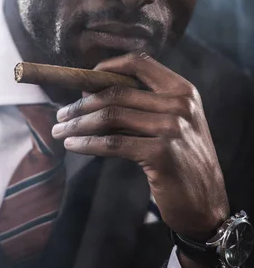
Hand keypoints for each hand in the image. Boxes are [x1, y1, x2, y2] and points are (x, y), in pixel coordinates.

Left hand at [52, 52, 229, 241]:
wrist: (206, 203)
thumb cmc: (183, 162)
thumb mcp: (174, 124)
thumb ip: (144, 106)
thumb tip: (91, 94)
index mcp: (182, 90)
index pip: (139, 63)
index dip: (106, 67)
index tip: (83, 80)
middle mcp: (180, 104)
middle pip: (116, 93)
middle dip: (81, 104)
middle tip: (60, 115)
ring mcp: (172, 128)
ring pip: (110, 116)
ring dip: (78, 123)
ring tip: (60, 131)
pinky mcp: (161, 153)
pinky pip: (113, 143)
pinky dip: (87, 143)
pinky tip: (73, 145)